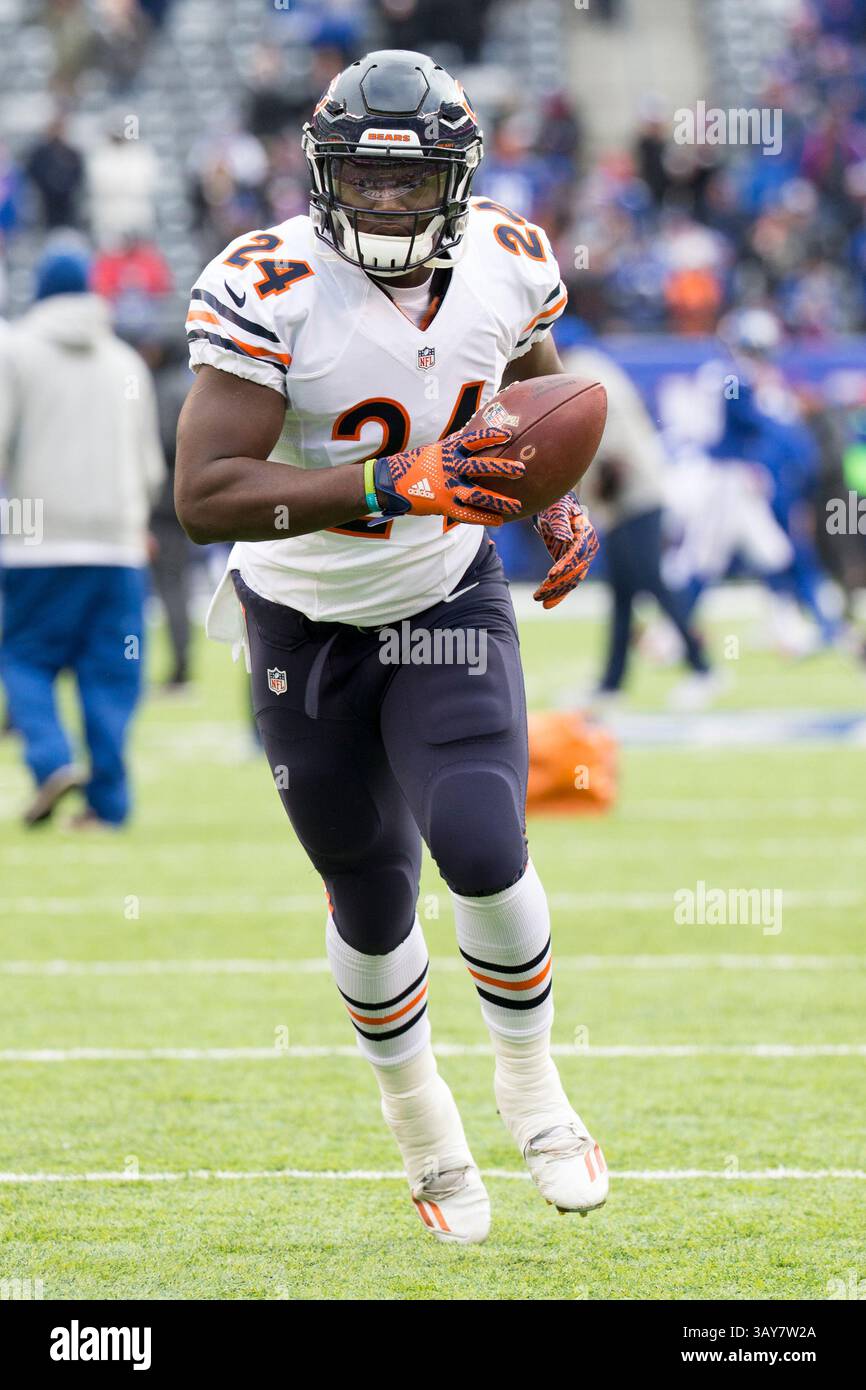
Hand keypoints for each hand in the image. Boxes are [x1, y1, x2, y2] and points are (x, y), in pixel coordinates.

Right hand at [373, 426, 523, 525]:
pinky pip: (467, 514)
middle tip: (522, 469)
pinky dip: (484, 518)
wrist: (389, 482)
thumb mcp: (434, 450)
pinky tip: (499, 521)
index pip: (473, 439)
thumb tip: (472, 432)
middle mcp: (449, 468)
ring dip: (499, 501)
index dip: (491, 435)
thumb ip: (454, 445)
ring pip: (478, 494)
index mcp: (447, 451)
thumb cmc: (414, 465)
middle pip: (481, 466)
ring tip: (517, 506)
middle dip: (502, 468)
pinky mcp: (443, 505)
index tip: (508, 434)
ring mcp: (447, 488)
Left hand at [533, 491, 598, 608]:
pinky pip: (568, 581)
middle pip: (574, 571)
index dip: (565, 565)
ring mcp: (582, 558)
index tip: (550, 575)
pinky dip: (558, 593)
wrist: (558, 506)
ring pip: (571, 580)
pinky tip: (547, 603)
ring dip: (555, 592)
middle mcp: (588, 548)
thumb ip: (560, 522)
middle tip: (538, 595)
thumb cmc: (556, 504)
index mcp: (586, 534)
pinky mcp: (572, 564)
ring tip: (537, 599)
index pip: (576, 553)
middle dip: (556, 584)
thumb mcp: (556, 509)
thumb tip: (566, 537)